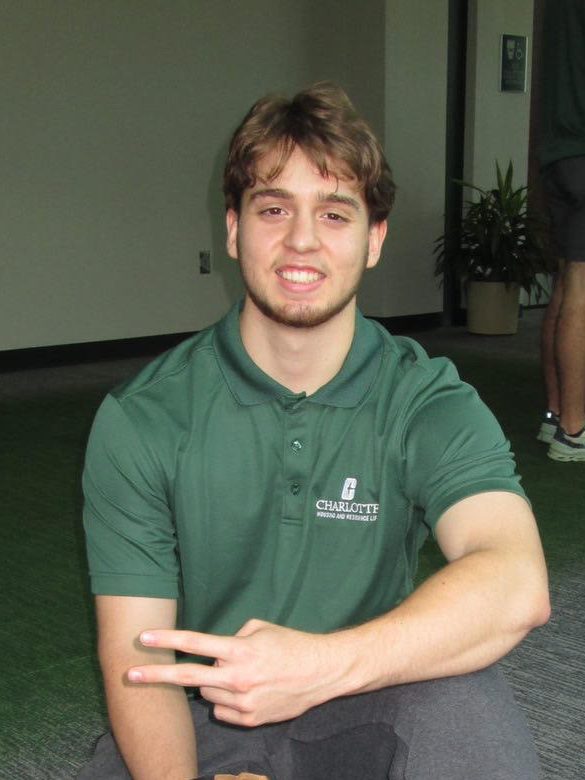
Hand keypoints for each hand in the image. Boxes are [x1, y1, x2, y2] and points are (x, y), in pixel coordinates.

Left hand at [127, 619, 343, 725]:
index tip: (144, 638)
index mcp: (239, 651)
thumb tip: (215, 652)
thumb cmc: (291, 644)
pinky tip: (247, 691)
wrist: (322, 672)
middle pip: (188, 677)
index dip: (168, 640)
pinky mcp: (250, 719)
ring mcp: (243, 702)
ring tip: (238, 675)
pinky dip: (227, 700)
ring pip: (207, 693)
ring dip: (212, 683)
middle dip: (156, 675)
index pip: (195, 644)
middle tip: (130, 674)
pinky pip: (222, 710)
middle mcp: (237, 678)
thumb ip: (233, 638)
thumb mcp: (261, 629)